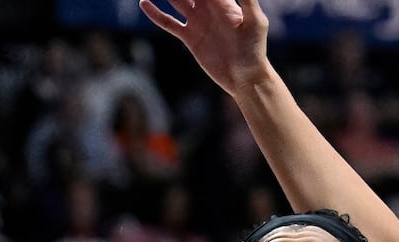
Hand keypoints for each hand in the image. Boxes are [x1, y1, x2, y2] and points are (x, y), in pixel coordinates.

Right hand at [139, 0, 271, 96]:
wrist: (245, 77)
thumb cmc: (255, 49)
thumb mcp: (255, 22)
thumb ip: (248, 0)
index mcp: (223, 1)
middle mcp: (208, 8)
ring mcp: (198, 22)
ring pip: (175, 0)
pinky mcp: (190, 37)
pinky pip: (168, 23)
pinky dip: (156, 14)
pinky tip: (144, 3)